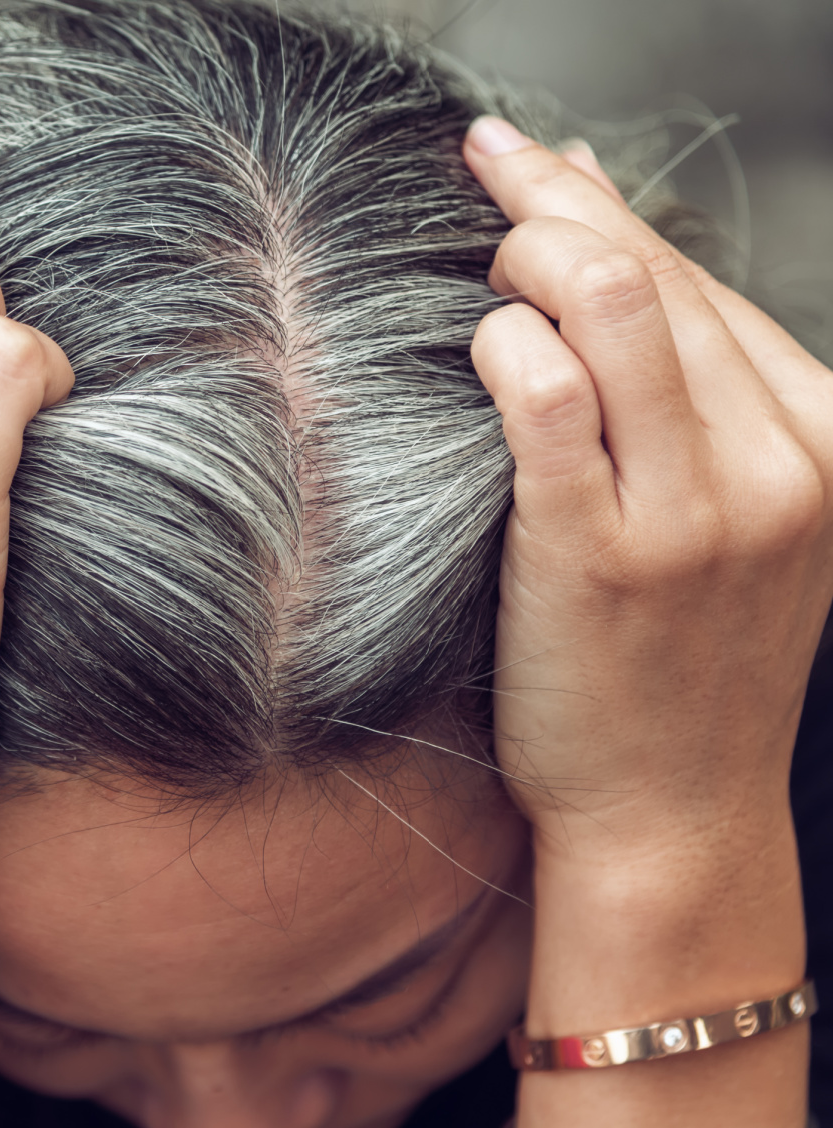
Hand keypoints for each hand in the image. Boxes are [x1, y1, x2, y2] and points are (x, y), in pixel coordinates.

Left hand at [465, 118, 832, 870]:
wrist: (667, 811)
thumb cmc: (677, 664)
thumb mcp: (725, 518)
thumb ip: (683, 390)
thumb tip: (603, 252)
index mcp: (821, 439)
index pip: (701, 280)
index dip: (606, 205)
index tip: (539, 164)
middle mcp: (777, 464)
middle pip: (656, 275)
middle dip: (557, 199)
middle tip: (490, 172)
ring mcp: (697, 513)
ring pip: (612, 306)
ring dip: (528, 253)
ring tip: (480, 260)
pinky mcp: (603, 558)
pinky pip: (548, 400)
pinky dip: (504, 346)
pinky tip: (479, 344)